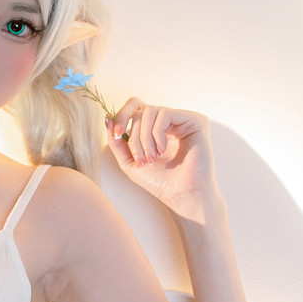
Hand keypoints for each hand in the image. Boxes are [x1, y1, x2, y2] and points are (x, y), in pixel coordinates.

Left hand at [105, 99, 219, 217]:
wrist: (181, 195)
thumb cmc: (159, 181)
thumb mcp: (129, 161)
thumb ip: (117, 141)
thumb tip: (108, 118)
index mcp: (155, 127)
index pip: (135, 106)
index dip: (122, 115)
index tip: (117, 134)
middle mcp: (169, 120)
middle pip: (140, 109)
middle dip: (134, 135)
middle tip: (139, 157)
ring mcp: (182, 119)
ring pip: (150, 111)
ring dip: (145, 138)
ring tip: (151, 159)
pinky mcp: (194, 120)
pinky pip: (165, 114)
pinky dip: (157, 134)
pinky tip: (163, 151)